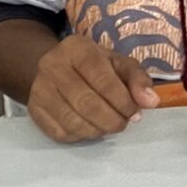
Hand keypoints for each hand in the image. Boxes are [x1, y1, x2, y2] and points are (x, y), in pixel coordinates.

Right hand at [27, 34, 158, 143]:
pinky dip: (81, 136)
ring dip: (98, 130)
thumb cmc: (92, 66)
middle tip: (123, 123)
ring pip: (73, 122)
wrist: (52, 67)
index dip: (123, 101)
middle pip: (87, 104)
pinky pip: (61, 133)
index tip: (135, 112)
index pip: (102, 80)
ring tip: (108, 125)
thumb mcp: (117, 63)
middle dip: (112, 120)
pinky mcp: (34, 111)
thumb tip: (151, 101)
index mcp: (77, 49)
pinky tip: (90, 127)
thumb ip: (137, 79)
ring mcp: (40, 89)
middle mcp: (53, 66)